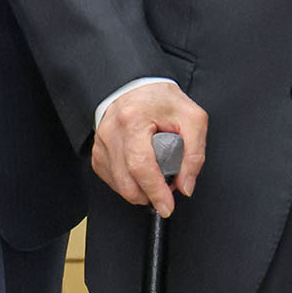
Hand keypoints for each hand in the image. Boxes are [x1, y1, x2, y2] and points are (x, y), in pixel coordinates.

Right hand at [94, 81, 205, 215]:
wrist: (136, 85)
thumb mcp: (193, 119)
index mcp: (133, 120)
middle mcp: (111, 131)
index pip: (141, 165)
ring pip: (117, 184)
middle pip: (125, 181)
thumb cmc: (162, 100)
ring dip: (139, 191)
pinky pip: (110, 178)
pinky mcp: (97, 150)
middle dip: (148, 196)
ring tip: (155, 178)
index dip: (155, 191)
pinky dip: (126, 184)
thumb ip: (194, 154)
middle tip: (166, 190)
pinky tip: (139, 175)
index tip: (167, 207)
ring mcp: (101, 141)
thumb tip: (185, 186)